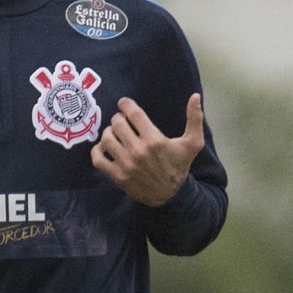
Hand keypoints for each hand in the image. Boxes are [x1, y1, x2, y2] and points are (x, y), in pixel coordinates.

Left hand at [91, 93, 205, 206]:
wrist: (171, 196)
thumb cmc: (179, 167)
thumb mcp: (193, 143)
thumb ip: (194, 119)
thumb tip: (195, 96)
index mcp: (154, 140)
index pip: (134, 114)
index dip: (126, 104)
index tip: (123, 103)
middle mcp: (138, 151)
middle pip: (117, 124)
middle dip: (118, 118)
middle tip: (121, 121)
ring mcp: (126, 164)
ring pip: (107, 139)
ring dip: (108, 132)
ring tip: (114, 133)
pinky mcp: (117, 176)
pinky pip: (98, 159)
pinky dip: (97, 151)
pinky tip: (104, 148)